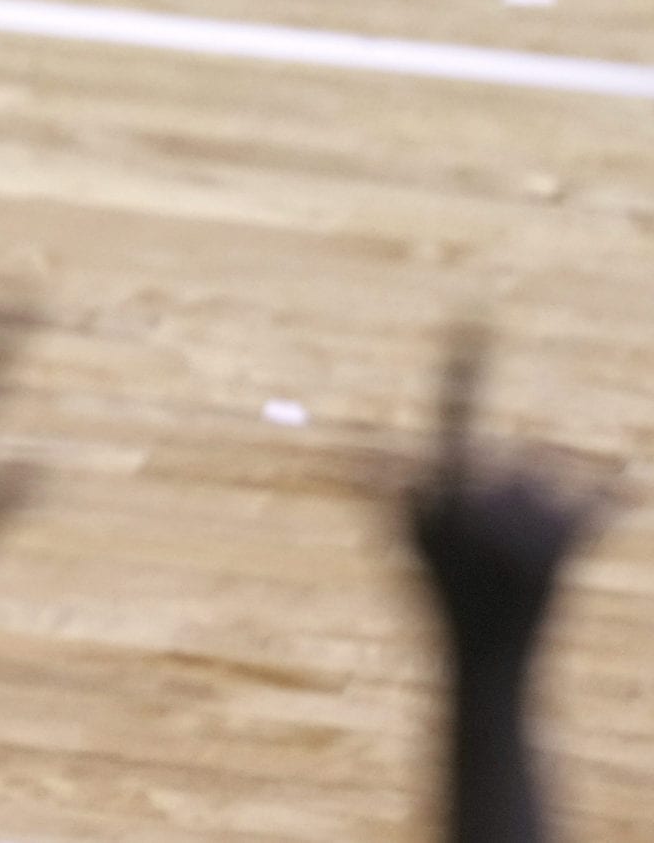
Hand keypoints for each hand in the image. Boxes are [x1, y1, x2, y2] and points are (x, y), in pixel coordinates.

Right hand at [408, 330, 612, 656]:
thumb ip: (388, 490)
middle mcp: (487, 493)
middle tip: (489, 543)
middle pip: (510, 459)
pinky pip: (601, 499)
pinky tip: (627, 494)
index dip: (463, 363)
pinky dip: (612, 499)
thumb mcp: (408, 540)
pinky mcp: (572, 539)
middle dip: (504, 489)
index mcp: (442, 485)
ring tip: (520, 557)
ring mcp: (533, 518)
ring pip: (544, 478)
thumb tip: (347, 453)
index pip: (450, 409)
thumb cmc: (440, 595)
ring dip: (540, 509)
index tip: (471, 312)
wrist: (489, 660)